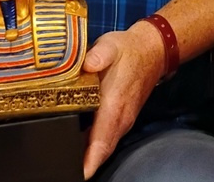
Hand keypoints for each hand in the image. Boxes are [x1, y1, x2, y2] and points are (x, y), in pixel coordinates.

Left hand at [80, 22, 165, 177]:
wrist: (152, 51)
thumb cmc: (128, 50)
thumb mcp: (111, 46)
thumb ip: (99, 54)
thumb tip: (88, 63)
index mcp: (115, 105)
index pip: (102, 142)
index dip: (90, 161)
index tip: (78, 174)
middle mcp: (120, 119)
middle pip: (101, 151)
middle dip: (84, 164)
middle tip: (62, 168)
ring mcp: (122, 121)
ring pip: (104, 147)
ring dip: (88, 157)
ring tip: (65, 159)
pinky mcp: (121, 119)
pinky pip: (106, 139)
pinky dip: (93, 147)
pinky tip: (76, 143)